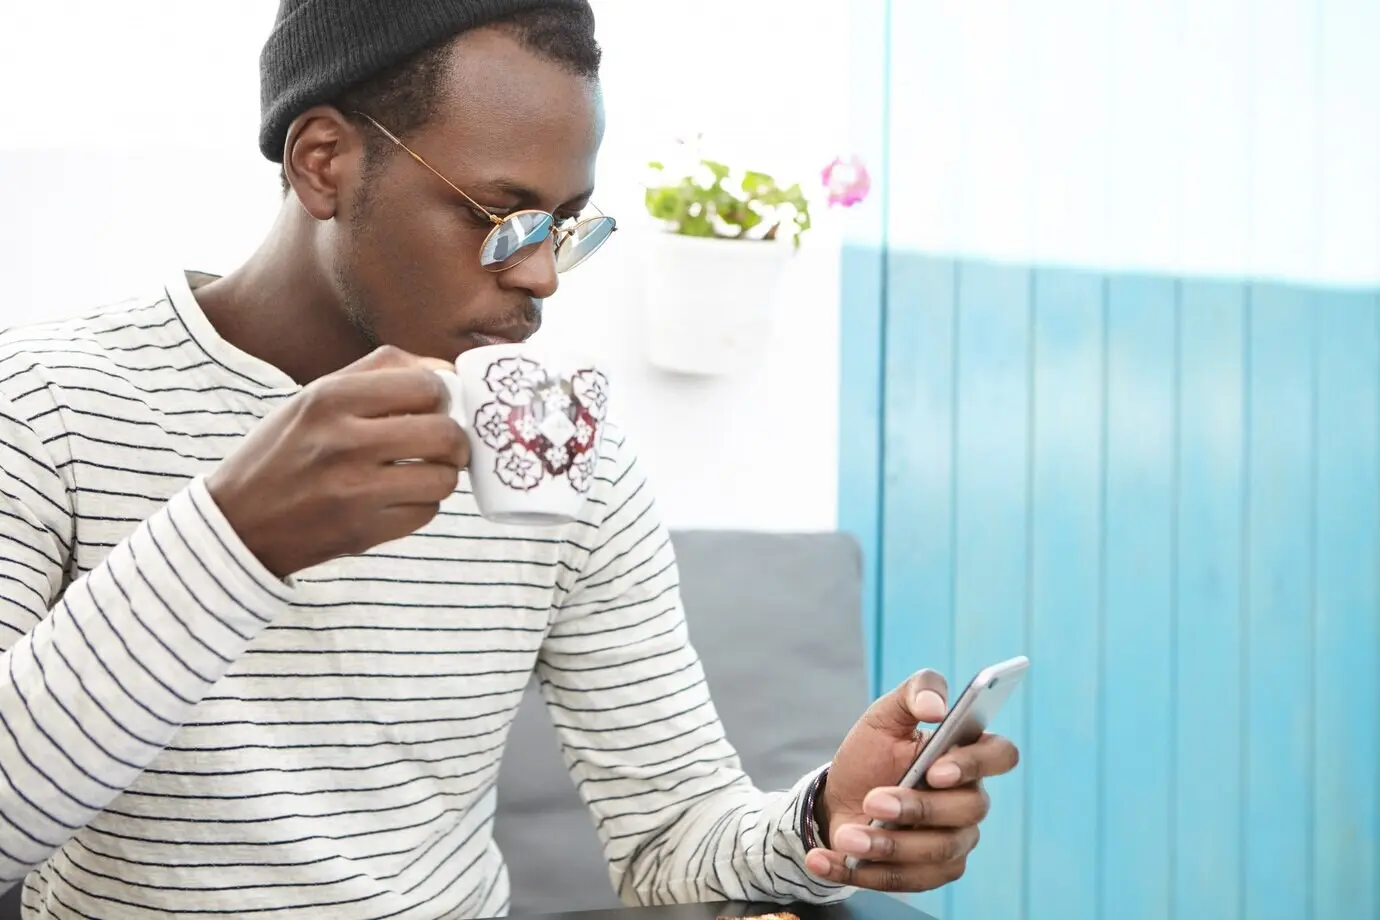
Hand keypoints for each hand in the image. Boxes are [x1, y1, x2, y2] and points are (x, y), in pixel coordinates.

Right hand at [207, 345, 468, 577]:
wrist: (238, 521)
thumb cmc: (286, 450)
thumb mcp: (316, 395)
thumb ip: (382, 371)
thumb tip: (447, 369)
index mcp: (330, 397)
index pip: (427, 386)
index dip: (443, 397)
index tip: (435, 407)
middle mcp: (342, 441)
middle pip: (445, 433)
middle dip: (455, 440)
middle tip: (445, 445)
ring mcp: (353, 490)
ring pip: (443, 478)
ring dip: (441, 475)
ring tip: (422, 472)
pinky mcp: (362, 531)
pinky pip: (426, 513)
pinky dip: (421, 506)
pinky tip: (397, 498)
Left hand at [804, 670, 1019, 891]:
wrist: (839, 798)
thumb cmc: (871, 755)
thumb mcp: (884, 715)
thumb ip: (915, 692)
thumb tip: (936, 706)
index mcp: (966, 754)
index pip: (1000, 755)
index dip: (975, 764)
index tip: (936, 769)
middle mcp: (969, 800)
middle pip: (967, 810)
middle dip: (917, 808)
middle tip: (874, 801)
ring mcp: (955, 840)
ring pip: (936, 852)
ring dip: (887, 845)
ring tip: (847, 837)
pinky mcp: (930, 873)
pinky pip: (906, 880)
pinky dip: (862, 872)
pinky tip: (825, 858)